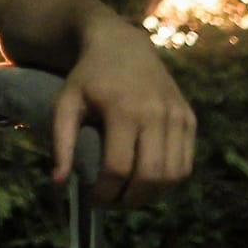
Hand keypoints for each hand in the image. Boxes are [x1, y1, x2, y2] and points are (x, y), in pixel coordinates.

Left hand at [51, 18, 195, 205]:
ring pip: (173, 175)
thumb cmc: (88, 77)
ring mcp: (177, 116)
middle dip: (129, 200)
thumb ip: (61, 143)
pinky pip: (185, 163)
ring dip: (151, 196)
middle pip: (150, 176)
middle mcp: (156, 113)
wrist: (122, 44)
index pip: (118, 167)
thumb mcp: (66, 103)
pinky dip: (168, 181)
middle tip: (110, 203)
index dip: (104, 192)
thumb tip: (58, 184)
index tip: (90, 200)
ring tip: (127, 196)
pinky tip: (146, 181)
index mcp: (123, 109)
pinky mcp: (189, 118)